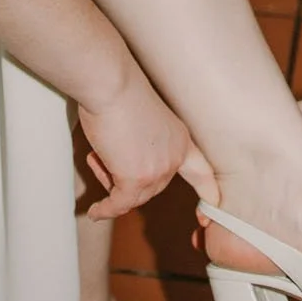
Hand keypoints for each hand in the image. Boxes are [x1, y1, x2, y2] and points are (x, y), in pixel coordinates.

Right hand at [77, 62, 192, 218]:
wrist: (111, 83)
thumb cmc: (120, 93)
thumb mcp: (144, 124)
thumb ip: (144, 147)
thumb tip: (125, 167)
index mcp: (180, 139)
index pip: (201, 174)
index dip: (204, 195)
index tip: (206, 218)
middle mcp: (174, 157)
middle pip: (149, 188)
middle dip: (123, 176)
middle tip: (105, 154)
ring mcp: (157, 170)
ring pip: (131, 196)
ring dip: (108, 180)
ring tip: (97, 154)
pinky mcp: (136, 179)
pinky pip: (118, 204)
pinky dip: (105, 209)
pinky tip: (95, 210)